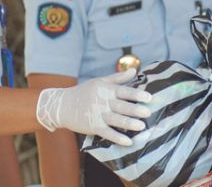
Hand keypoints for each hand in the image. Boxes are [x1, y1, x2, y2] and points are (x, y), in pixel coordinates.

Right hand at [35, 69, 151, 145]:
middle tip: (148, 112)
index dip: (136, 94)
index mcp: (106, 89)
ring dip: (129, 123)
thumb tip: (135, 70)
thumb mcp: (100, 81)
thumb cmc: (83, 92)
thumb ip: (118, 77)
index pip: (124, 91)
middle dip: (135, 109)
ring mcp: (98, 115)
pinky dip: (118, 138)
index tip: (149, 97)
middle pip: (122, 106)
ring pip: (116, 120)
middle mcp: (103, 102)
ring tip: (142, 126)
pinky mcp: (93, 126)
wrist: (63, 105)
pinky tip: (128, 141)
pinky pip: (107, 133)